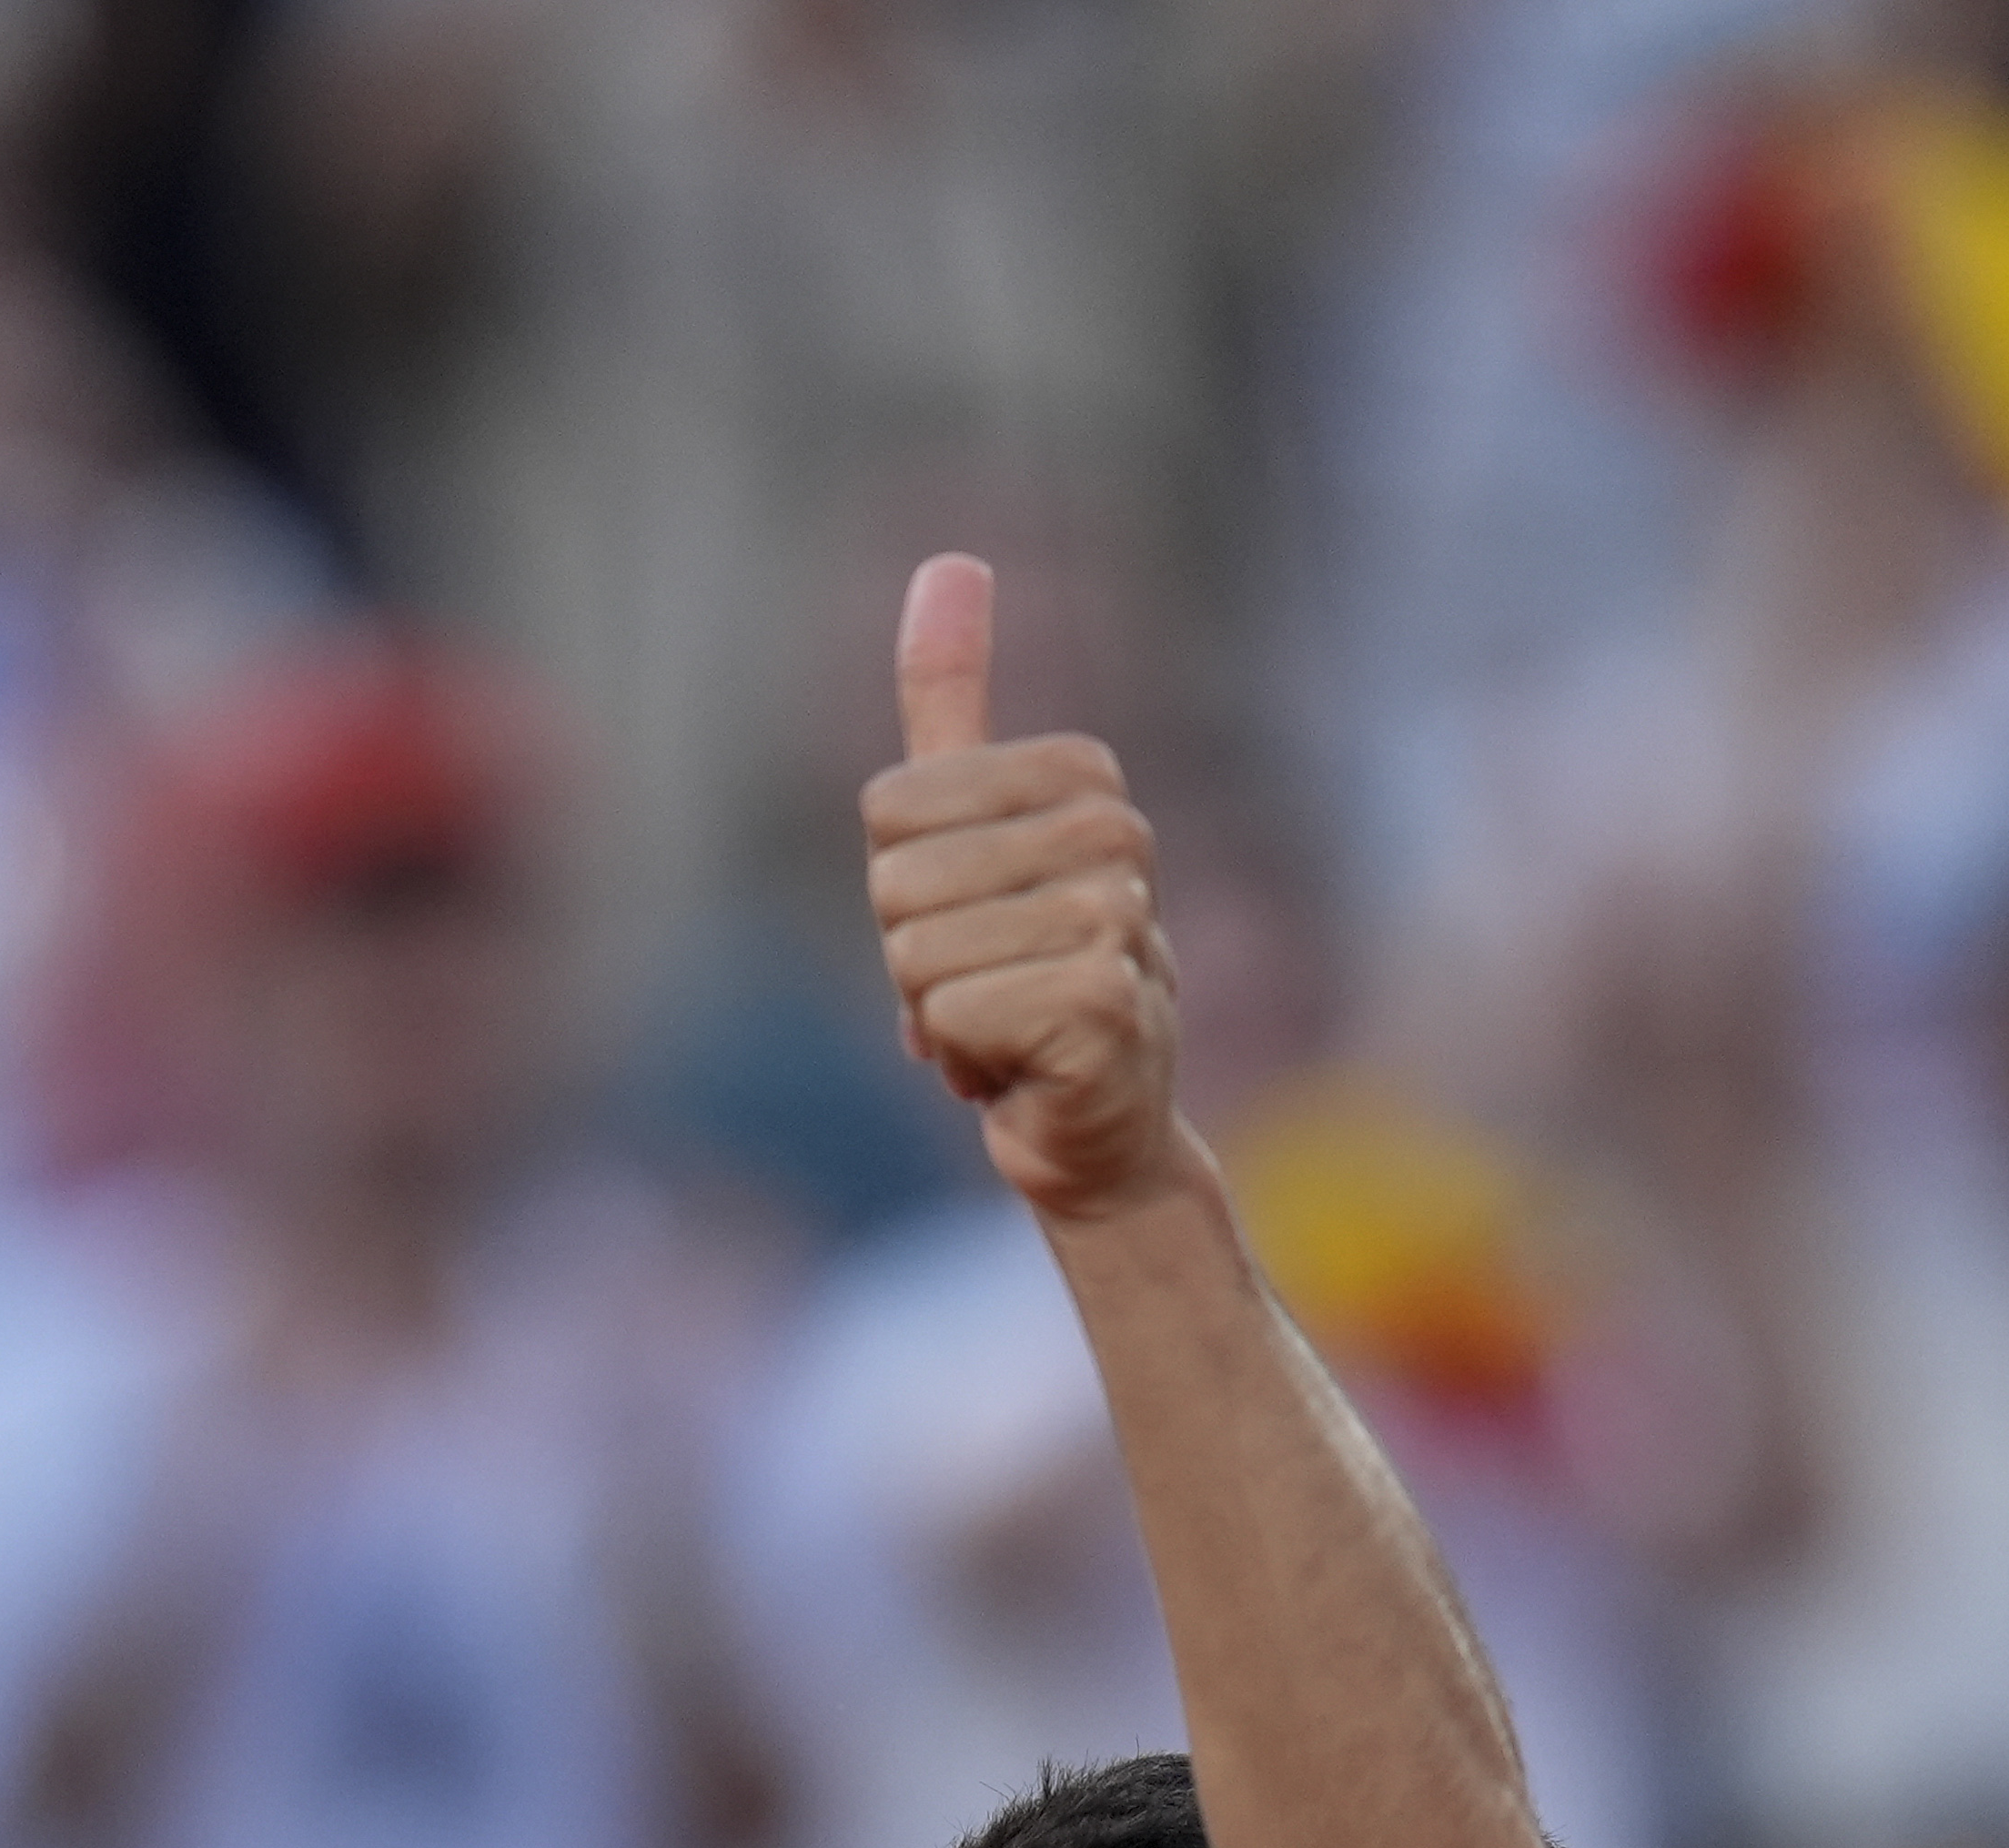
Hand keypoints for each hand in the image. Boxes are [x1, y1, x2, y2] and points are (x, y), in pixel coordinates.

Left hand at [863, 555, 1200, 1226]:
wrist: (1096, 1125)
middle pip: (894, 884)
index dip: (905, 889)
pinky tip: (1026, 1070)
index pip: (890, 810)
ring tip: (1008, 1030)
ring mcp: (1118, 916)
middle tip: (988, 988)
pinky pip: (950, 1019)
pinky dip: (967, 1064)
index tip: (975, 921)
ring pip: (917, 957)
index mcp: (1081, 774)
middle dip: (915, 959)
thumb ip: (952, 700)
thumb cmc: (1019, 976)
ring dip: (941, 1018)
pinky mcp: (1103, 1006)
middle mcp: (1114, 832)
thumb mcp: (967, 831)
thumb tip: (949, 560)